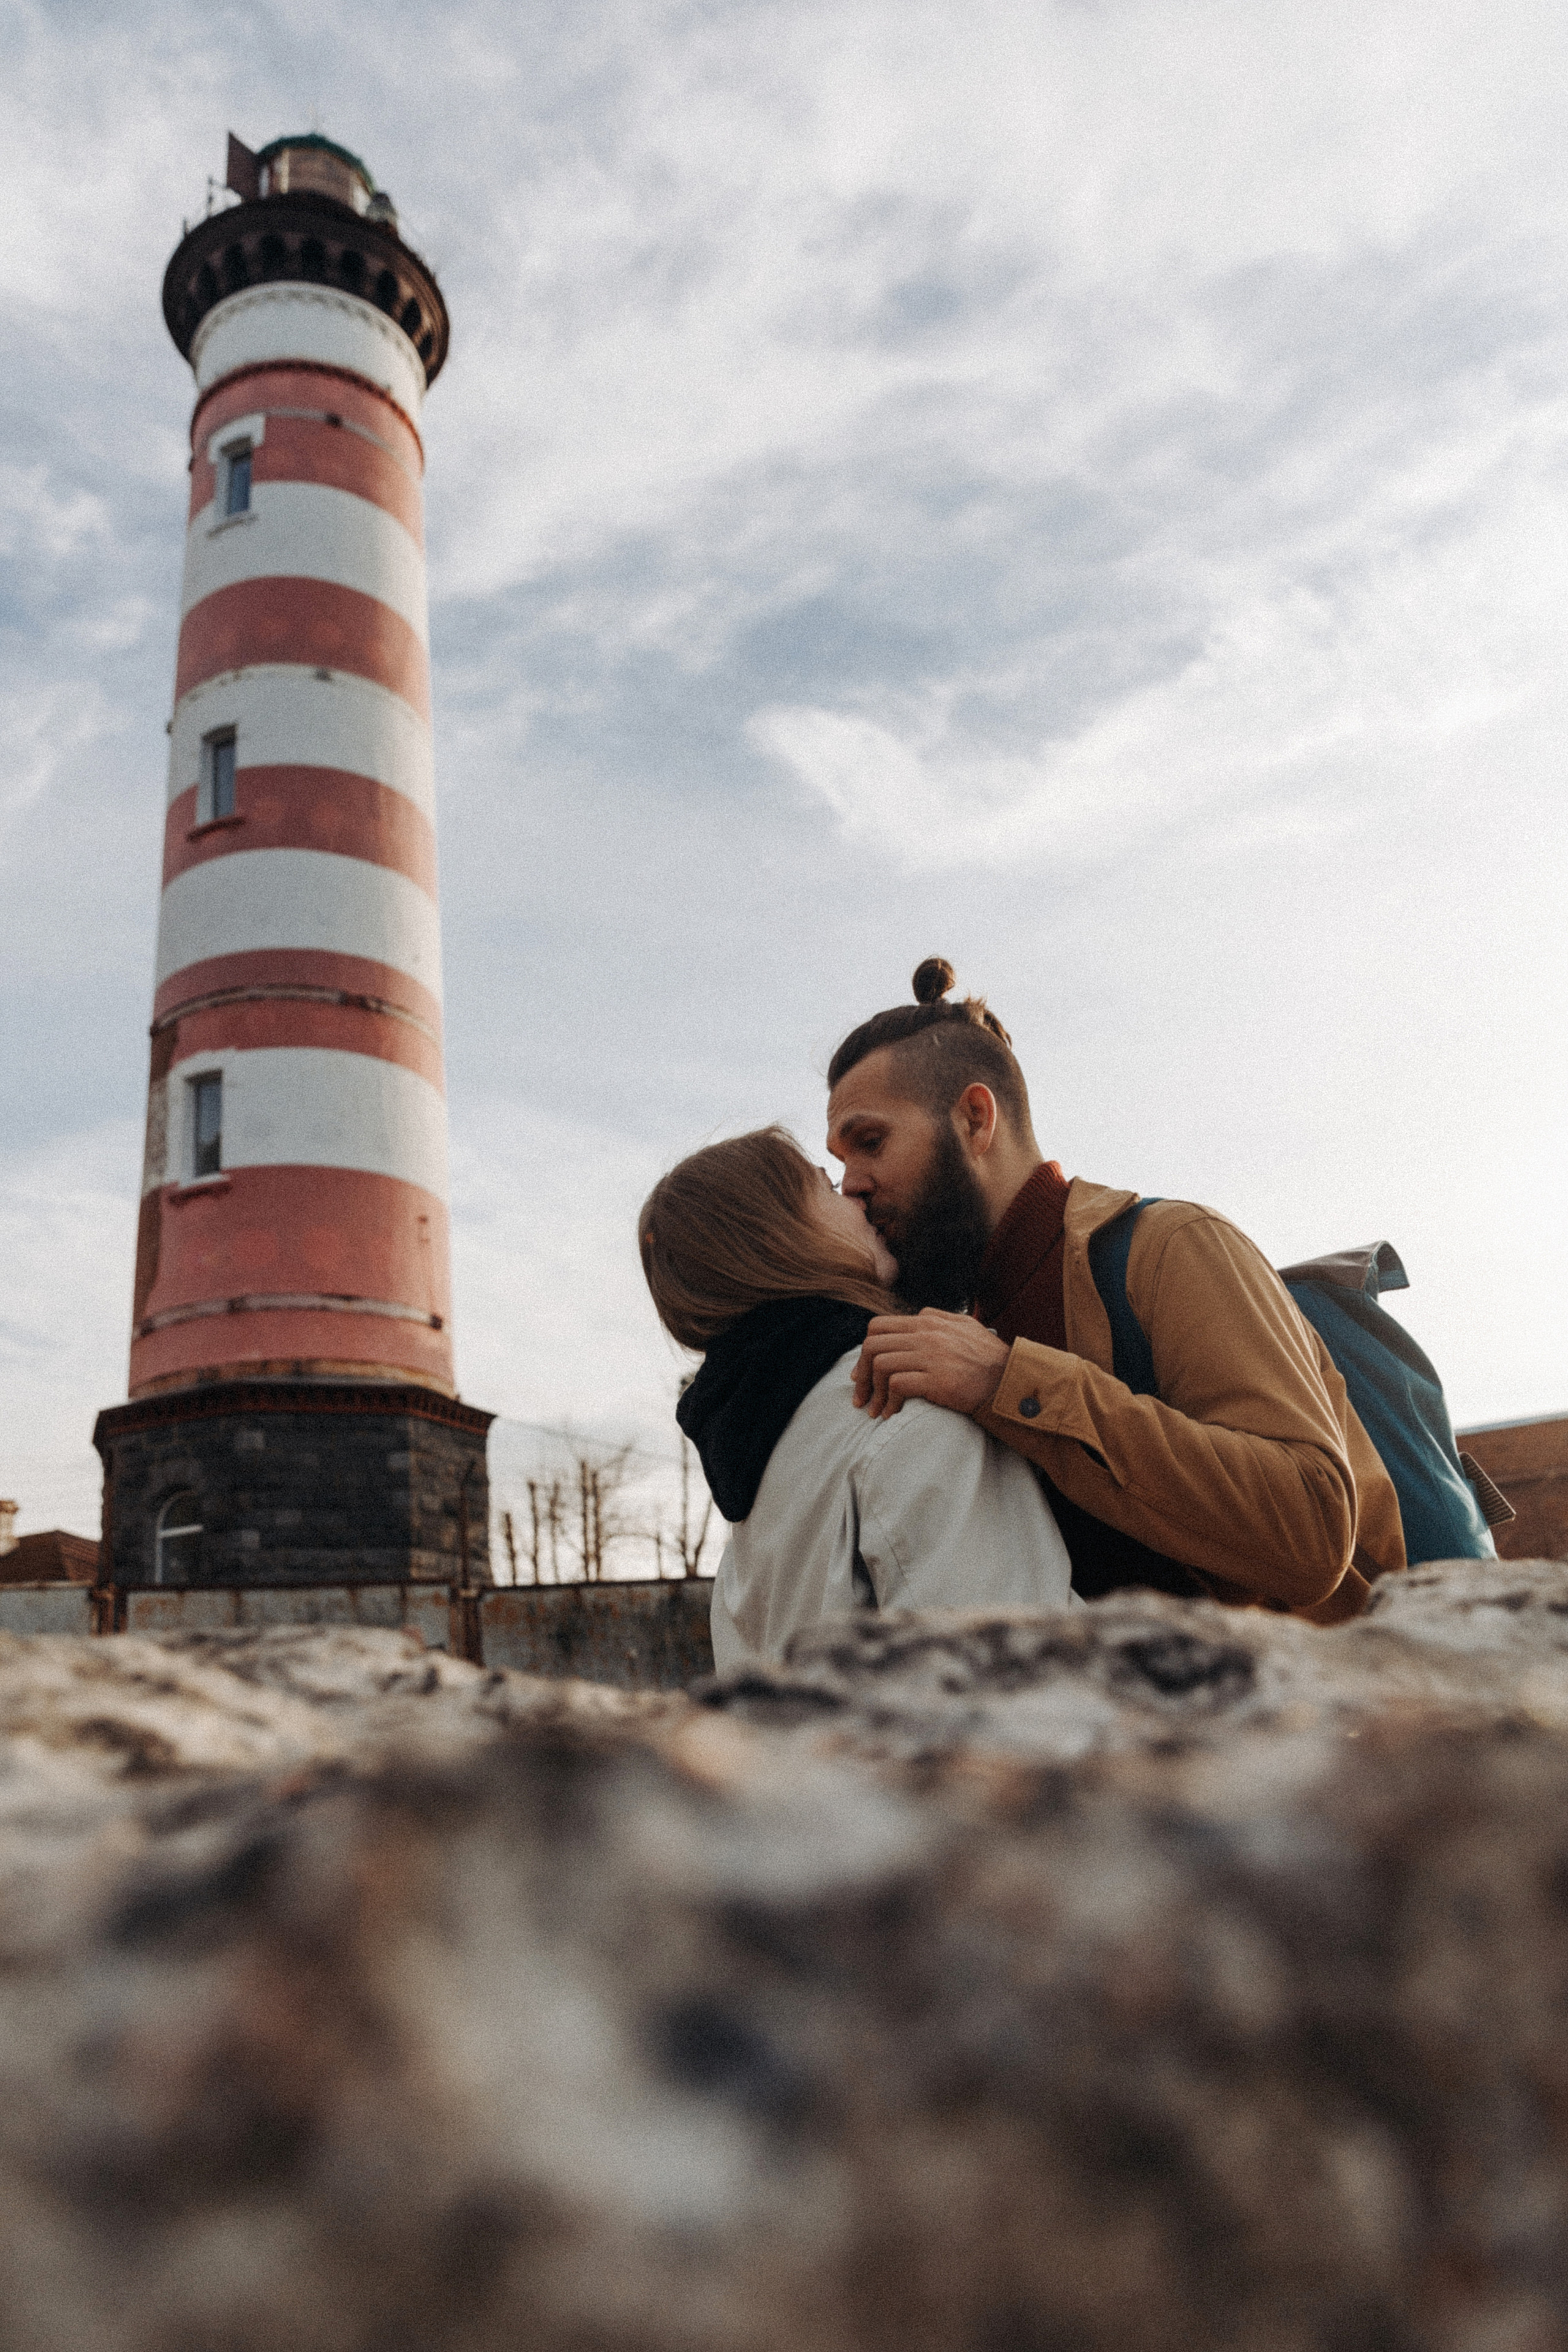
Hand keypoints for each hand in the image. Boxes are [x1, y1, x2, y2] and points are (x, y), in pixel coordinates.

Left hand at [852, 1310, 1011, 1419]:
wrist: (1011, 1381)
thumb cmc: (990, 1359)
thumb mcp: (967, 1326)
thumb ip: (940, 1318)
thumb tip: (918, 1317)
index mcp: (929, 1322)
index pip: (879, 1326)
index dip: (865, 1350)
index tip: (862, 1372)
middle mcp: (926, 1334)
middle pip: (873, 1345)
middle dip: (861, 1373)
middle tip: (862, 1395)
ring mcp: (931, 1356)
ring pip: (880, 1365)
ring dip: (873, 1392)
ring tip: (875, 1410)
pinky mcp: (936, 1380)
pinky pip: (897, 1386)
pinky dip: (889, 1402)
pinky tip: (892, 1414)